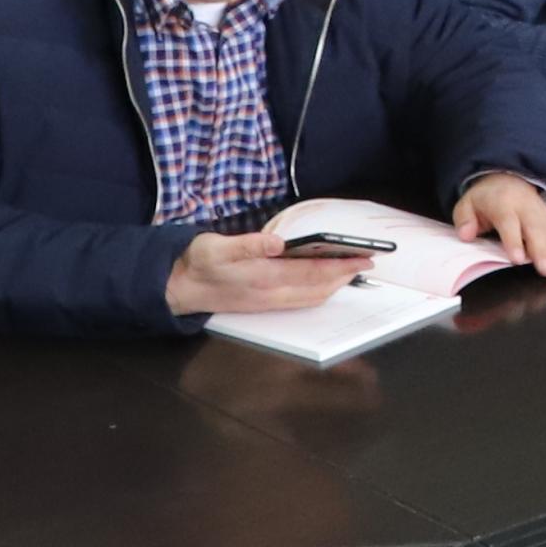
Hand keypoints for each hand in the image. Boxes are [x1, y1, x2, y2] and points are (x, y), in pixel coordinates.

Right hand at [166, 225, 371, 315]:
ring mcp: (268, 302)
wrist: (178, 288)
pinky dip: (319, 291)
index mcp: (262, 277)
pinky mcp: (265, 304)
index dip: (338, 266)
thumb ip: (247, 245)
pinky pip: (301, 301)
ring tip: (351, 270)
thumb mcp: (215, 247)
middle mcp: (270, 294)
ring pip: (311, 298)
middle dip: (344, 276)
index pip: (310, 272)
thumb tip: (277, 242)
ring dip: (334, 285)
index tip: (360, 257)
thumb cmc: (197, 262)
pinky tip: (325, 281)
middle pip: (317, 289)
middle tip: (366, 262)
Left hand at [451, 171, 545, 278]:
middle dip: (542, 251)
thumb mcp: (466, 204)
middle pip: (535, 228)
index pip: (509, 222)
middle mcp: (524, 206)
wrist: (506, 179)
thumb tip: (466, 234)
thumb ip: (464, 219)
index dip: (514, 241)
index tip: (518, 259)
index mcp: (502, 203)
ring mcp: (540, 211)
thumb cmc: (486, 198)